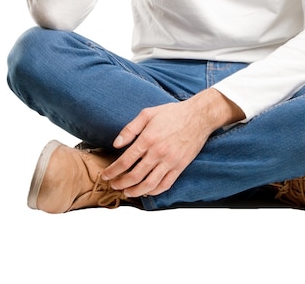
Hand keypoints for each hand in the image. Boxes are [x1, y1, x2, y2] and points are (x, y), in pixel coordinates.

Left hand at [101, 89, 244, 197]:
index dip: (112, 171)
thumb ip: (130, 129)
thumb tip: (116, 144)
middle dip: (120, 183)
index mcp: (148, 139)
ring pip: (149, 184)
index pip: (125, 161)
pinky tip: (146, 190)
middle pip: (134, 176)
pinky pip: (165, 184)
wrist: (198, 116)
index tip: (105, 175)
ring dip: (135, 191)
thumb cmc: (173, 113)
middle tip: (113, 185)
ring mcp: (170, 161)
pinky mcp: (180, 166)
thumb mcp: (148, 114)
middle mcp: (158, 152)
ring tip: (127, 192)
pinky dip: (154, 191)